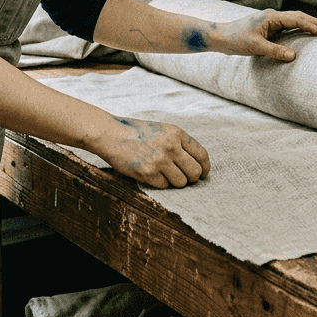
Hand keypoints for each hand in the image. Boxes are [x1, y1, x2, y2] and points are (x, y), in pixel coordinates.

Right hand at [88, 116, 210, 188]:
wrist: (111, 134)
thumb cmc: (136, 132)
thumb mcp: (162, 130)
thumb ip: (178, 144)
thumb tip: (195, 165)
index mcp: (177, 133)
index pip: (202, 155)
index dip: (205, 168)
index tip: (203, 174)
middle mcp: (171, 147)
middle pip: (195, 172)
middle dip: (192, 178)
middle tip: (184, 179)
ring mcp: (160, 160)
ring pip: (181, 182)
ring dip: (175, 182)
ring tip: (164, 174)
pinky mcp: (148, 173)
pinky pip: (164, 186)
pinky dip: (160, 183)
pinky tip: (151, 174)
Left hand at [214, 9, 316, 60]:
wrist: (220, 37)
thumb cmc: (235, 40)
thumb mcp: (255, 47)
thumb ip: (275, 51)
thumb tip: (294, 56)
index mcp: (271, 17)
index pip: (297, 19)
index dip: (312, 26)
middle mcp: (272, 17)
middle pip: (299, 17)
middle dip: (315, 23)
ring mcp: (270, 21)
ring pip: (294, 20)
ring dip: (308, 25)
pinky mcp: (267, 28)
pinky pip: (288, 27)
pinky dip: (299, 29)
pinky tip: (305, 35)